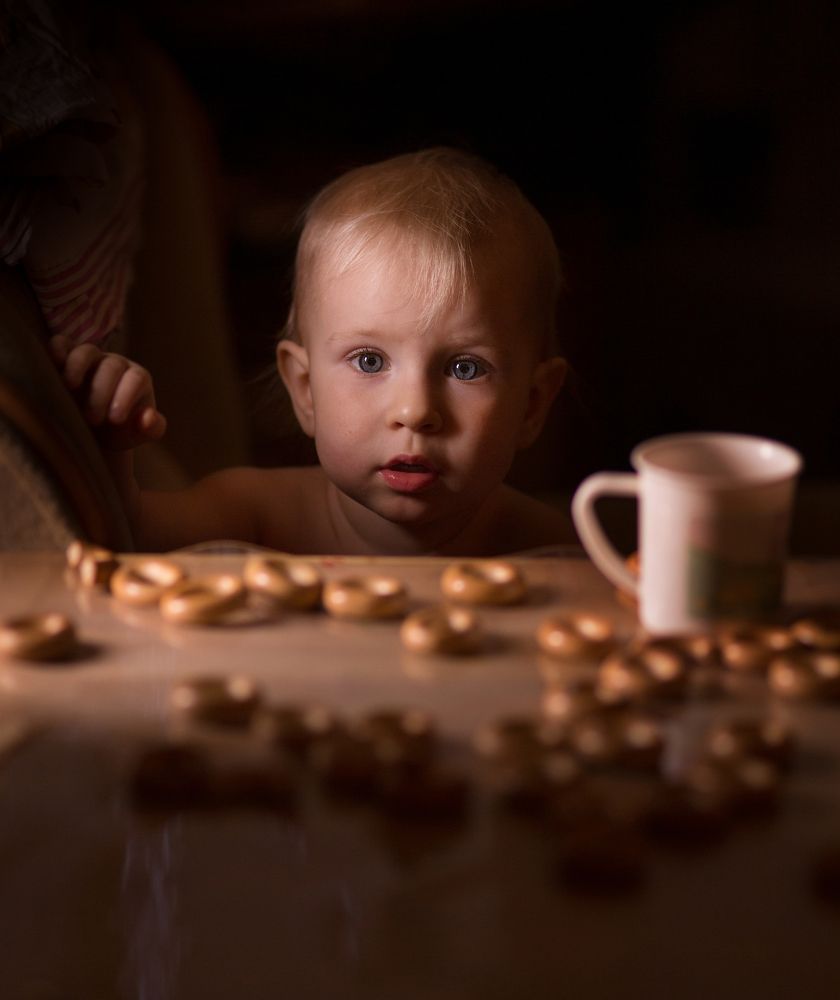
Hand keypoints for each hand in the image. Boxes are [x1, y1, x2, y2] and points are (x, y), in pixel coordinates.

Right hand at [48, 334, 166, 450]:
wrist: (93, 432)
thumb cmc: (118, 431)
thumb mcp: (137, 435)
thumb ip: (152, 428)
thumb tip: (148, 418)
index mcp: (137, 379)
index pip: (136, 379)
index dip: (126, 396)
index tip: (115, 419)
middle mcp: (115, 364)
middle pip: (111, 366)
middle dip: (101, 391)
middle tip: (92, 419)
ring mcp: (90, 358)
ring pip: (87, 351)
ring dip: (77, 367)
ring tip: (69, 387)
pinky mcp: (66, 357)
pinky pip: (62, 344)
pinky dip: (57, 349)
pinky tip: (53, 363)